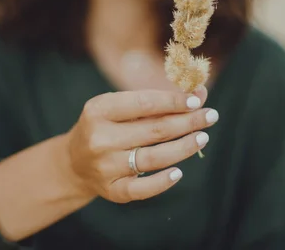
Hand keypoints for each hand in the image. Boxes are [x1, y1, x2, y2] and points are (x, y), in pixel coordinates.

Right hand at [65, 86, 217, 202]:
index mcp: (99, 110)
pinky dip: (162, 182)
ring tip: (202, 137)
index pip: (144, 103)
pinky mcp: (111, 190)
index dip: (174, 101)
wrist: (73, 162)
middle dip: (187, 122)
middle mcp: (100, 138)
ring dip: (183, 147)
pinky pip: (142, 188)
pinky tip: (179, 172)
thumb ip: (156, 101)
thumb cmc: (105, 126)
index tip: (197, 99)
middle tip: (211, 116)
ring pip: (153, 158)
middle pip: (154, 130)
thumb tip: (199, 94)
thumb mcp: (119, 107)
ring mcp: (105, 167)